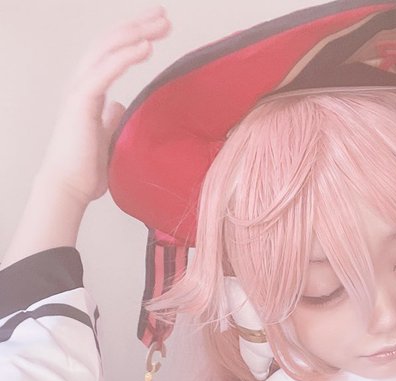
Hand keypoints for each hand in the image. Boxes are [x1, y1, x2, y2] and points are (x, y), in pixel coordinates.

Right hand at [37, 6, 170, 205]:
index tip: (158, 28)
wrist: (70, 187)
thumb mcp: (106, 136)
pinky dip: (125, 56)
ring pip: (107, 49)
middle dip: (139, 25)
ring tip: (161, 24)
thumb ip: (110, 118)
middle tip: (164, 15)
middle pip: (111, 42)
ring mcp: (79, 90)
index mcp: (89, 90)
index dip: (134, 37)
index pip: (112, 52)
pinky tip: (145, 46)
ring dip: (136, 33)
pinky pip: (104, 71)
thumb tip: (119, 106)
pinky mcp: (81, 102)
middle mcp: (82, 83)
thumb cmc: (86, 167)